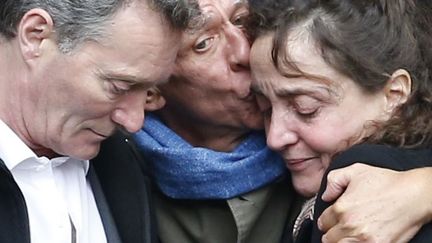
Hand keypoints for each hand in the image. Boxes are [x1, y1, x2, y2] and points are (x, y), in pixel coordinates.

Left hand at [317, 163, 431, 242]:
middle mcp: (350, 225)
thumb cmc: (388, 183)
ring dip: (342, 241)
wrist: (414, 194)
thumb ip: (334, 180)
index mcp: (341, 208)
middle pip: (329, 238)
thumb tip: (325, 195)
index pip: (322, 222)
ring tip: (349, 235)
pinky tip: (360, 239)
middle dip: (333, 232)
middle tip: (341, 228)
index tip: (332, 220)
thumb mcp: (356, 171)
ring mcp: (364, 239)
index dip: (327, 220)